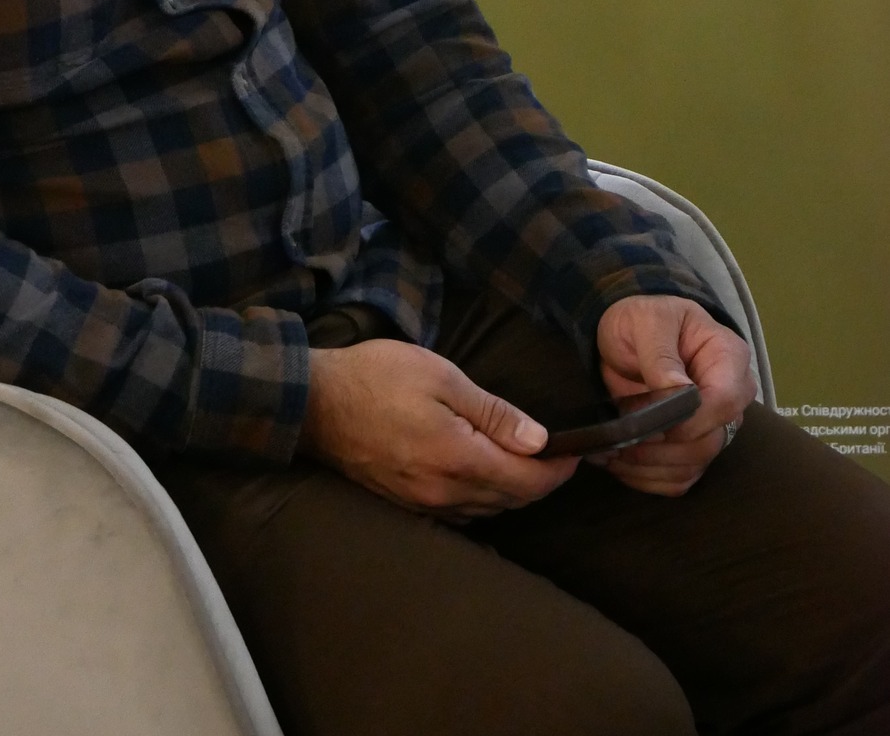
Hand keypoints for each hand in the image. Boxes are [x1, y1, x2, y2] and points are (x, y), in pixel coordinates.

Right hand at [301, 339, 578, 519]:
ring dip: (512, 491)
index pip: (527, 480)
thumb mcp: (440, 377)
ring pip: (488, 511)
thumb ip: (493, 412)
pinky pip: (461, 512)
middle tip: (558, 456)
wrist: (314, 402)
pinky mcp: (406, 504)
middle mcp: (445, 493)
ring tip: (525, 464)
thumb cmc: (377, 377)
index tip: (576, 452)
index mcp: (458, 459)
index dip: (558, 470)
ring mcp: (424, 504)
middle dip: (540, 481)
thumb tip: (540, 440)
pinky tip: (483, 475)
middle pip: (511, 500)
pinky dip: (483, 498)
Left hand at [594, 295, 756, 496]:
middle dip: (661, 446)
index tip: (654, 420)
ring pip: (693, 465)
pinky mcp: (692, 447)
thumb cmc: (641, 319)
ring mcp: (713, 426)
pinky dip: (648, 478)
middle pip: (710, 441)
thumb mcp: (647, 322)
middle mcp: (730, 397)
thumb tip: (680, 390)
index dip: (690, 419)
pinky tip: (619, 463)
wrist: (626, 334)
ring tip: (611, 452)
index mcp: (727, 358)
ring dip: (649, 466)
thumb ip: (662, 356)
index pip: (724, 401)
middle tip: (620, 438)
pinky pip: (679, 478)